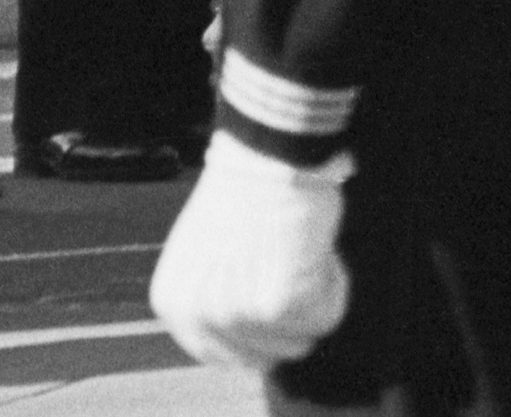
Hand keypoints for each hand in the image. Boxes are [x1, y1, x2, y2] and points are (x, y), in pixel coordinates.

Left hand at [149, 132, 353, 369]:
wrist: (267, 155)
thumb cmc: (248, 189)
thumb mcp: (209, 253)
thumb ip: (217, 293)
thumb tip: (253, 324)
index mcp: (175, 305)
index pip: (222, 355)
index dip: (261, 334)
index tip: (281, 303)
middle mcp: (199, 317)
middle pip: (266, 356)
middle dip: (291, 319)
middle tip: (297, 269)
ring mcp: (237, 314)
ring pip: (302, 338)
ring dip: (315, 299)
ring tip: (307, 255)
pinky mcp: (278, 304)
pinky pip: (327, 316)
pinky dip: (335, 285)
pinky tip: (321, 251)